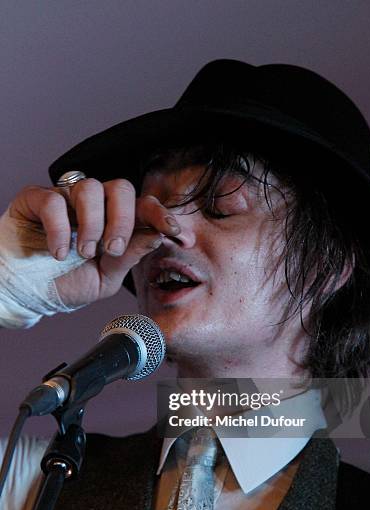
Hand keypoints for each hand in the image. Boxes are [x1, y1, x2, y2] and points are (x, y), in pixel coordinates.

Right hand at [8, 178, 180, 306]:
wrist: (24, 294)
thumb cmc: (63, 283)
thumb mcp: (105, 278)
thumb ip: (129, 256)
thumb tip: (157, 235)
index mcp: (114, 222)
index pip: (143, 207)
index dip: (162, 216)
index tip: (178, 234)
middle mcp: (93, 207)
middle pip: (121, 187)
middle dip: (123, 220)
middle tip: (111, 249)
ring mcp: (65, 200)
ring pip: (90, 188)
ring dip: (91, 224)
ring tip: (82, 252)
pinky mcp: (35, 200)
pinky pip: (54, 200)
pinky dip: (59, 229)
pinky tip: (57, 252)